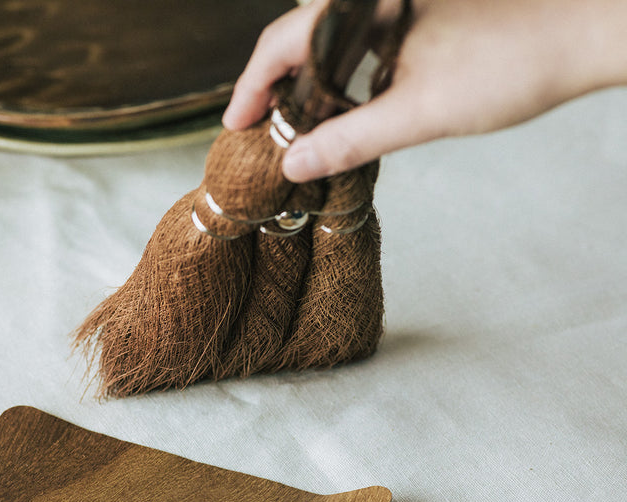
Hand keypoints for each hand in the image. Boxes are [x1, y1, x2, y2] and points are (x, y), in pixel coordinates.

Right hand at [223, 0, 626, 181]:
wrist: (586, 34)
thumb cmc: (514, 60)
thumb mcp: (420, 111)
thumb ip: (350, 139)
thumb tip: (293, 164)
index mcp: (365, 2)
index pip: (282, 40)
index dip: (250, 86)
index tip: (235, 126)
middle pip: (299, 37)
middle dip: (273, 85)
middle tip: (259, 131)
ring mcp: (398, 5)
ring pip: (330, 42)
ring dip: (306, 84)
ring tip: (294, 127)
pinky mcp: (419, 18)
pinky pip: (361, 45)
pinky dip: (341, 79)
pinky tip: (344, 110)